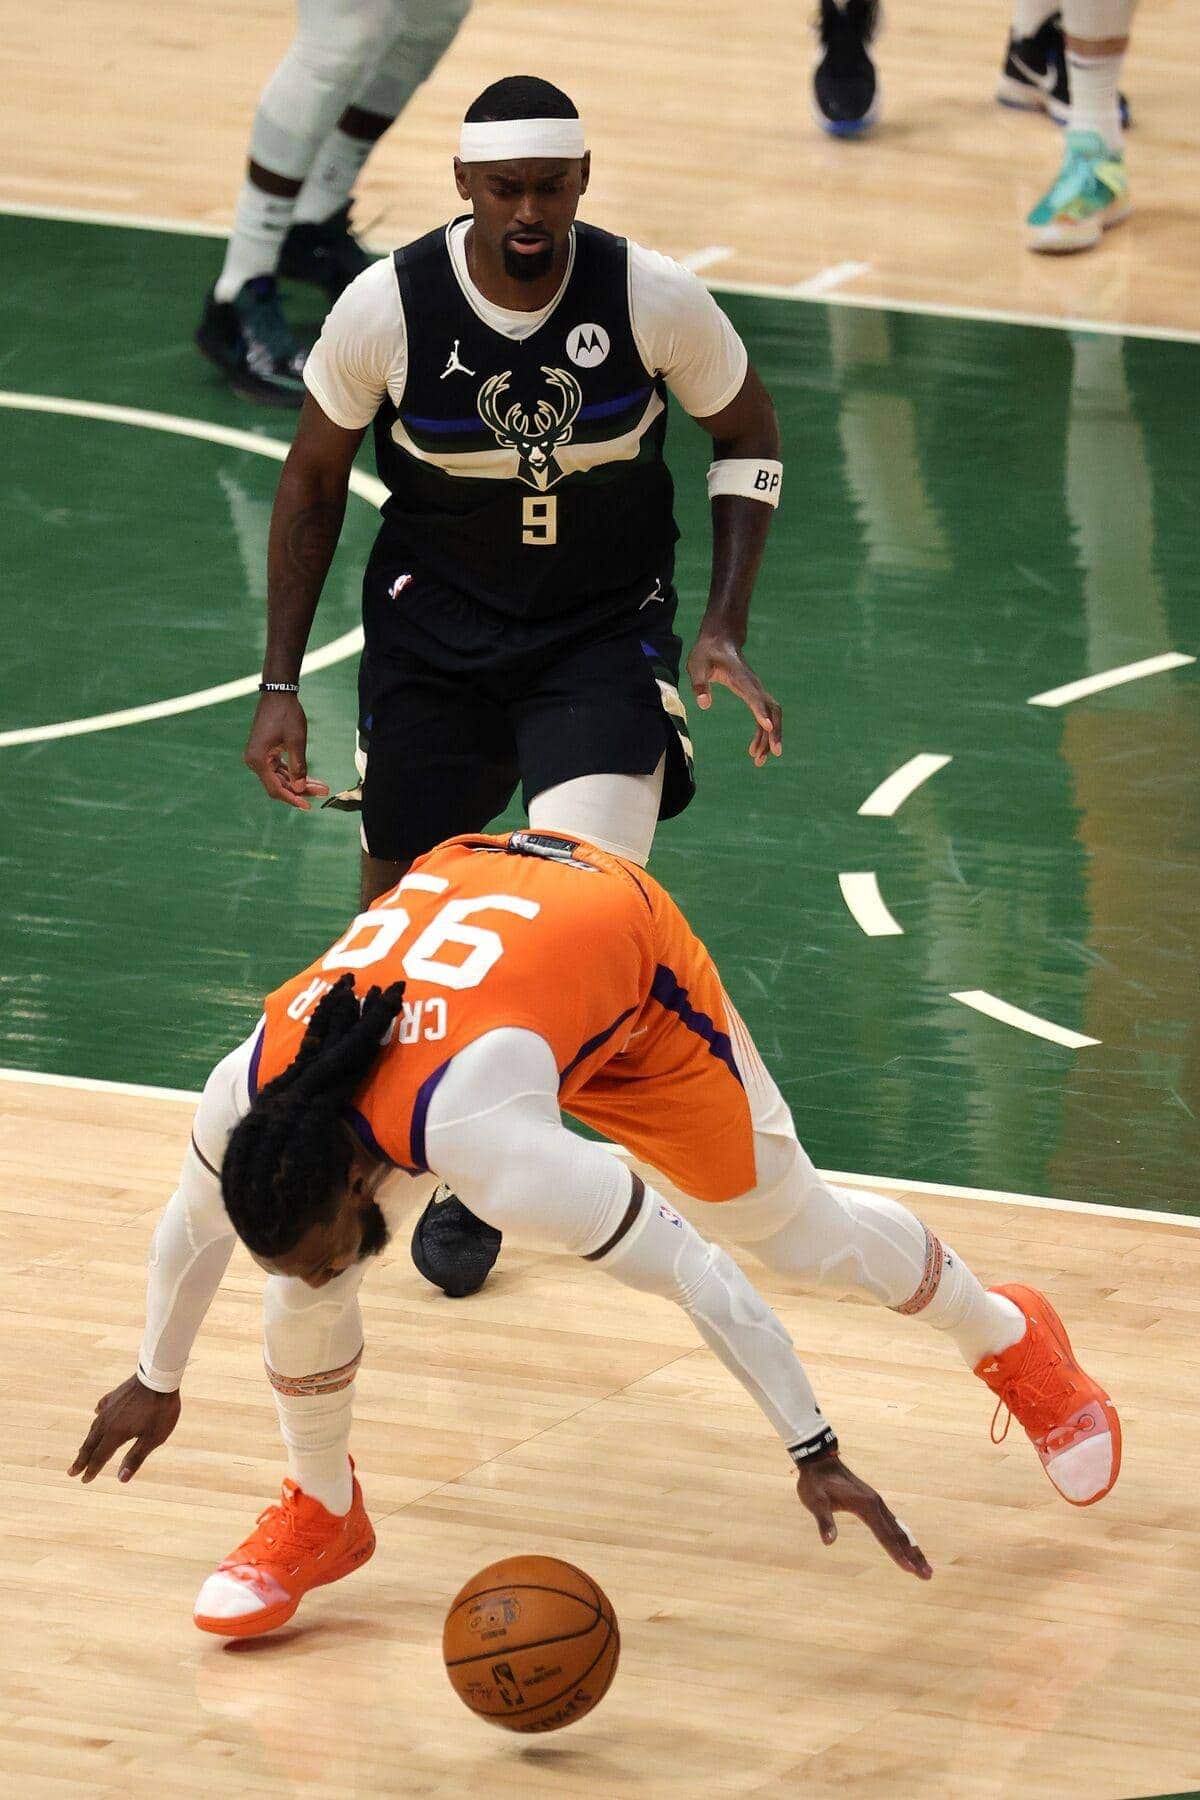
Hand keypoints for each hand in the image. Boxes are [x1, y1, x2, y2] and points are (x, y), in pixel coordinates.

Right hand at [68, 1375, 180, 1484]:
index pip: (99, 1457)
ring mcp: (110, 1406)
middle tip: (71, 1471)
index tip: (84, 1480)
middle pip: (91, 1444)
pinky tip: (97, 1414)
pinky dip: (98, 1415)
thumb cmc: (160, 1410)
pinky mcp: (115, 1395)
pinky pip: (102, 1408)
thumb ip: (136, 1458)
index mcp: (115, 1434)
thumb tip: (121, 1479)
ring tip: (83, 1449)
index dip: (92, 1470)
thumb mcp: (153, 1438)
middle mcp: (107, 1421)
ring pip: (95, 1427)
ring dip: (88, 1441)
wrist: (159, 1377)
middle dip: (81, 1459)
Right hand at [243, 692, 329, 810]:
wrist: (278, 694)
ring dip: (299, 783)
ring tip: (321, 787)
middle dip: (300, 790)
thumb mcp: (296, 742)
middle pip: (279, 784)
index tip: (308, 806)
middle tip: (322, 792)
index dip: (292, 798)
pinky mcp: (266, 753)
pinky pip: (280, 769)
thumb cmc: (286, 715)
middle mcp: (254, 761)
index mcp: (258, 760)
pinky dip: (294, 774)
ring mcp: (259, 757)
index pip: (275, 788)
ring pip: (281, 778)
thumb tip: (299, 789)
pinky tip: (309, 779)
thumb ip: (298, 767)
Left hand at [686, 634, 781, 766]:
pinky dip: (763, 734)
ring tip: (759, 761)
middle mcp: (754, 685)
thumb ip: (700, 684)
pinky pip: (765, 716)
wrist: (721, 640)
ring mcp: (757, 690)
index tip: (767, 727)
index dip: (761, 711)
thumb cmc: (707, 653)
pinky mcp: (755, 695)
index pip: (755, 696)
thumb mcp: (697, 665)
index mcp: (741, 678)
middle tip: (772, 754)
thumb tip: (704, 704)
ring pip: (773, 715)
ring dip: (770, 738)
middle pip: (773, 710)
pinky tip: (754, 750)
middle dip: (774, 732)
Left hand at [795, 1453, 932, 1579]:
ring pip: (899, 1529)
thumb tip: (828, 1541)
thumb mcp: (815, 1502)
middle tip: (928, 1575)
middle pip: (899, 1535)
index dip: (898, 1555)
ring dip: (913, 1548)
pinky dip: (904, 1538)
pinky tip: (908, 1546)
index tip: (910, 1570)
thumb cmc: (816, 1483)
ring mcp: (876, 1503)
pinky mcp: (873, 1502)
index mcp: (866, 1506)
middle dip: (914, 1556)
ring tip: (925, 1567)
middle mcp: (876, 1504)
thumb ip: (824, 1521)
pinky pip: (893, 1523)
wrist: (820, 1460)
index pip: (885, 1536)